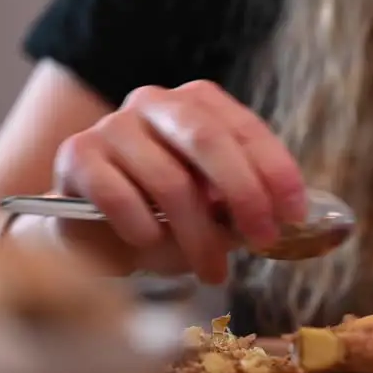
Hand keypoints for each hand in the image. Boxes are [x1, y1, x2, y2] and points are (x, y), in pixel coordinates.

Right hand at [51, 80, 306, 283]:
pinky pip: (121, 196)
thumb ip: (243, 204)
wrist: (91, 231)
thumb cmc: (161, 215)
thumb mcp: (212, 207)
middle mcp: (153, 102)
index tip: (294, 213)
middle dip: (244, 194)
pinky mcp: (77, 155)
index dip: (275, 170)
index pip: (245, 129)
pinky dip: (144, 230)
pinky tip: (150, 245)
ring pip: (169, 180)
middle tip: (262, 239)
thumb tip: (283, 220)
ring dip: (198, 235)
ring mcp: (112, 126)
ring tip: (212, 270)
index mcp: (196, 104)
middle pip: (207, 139)